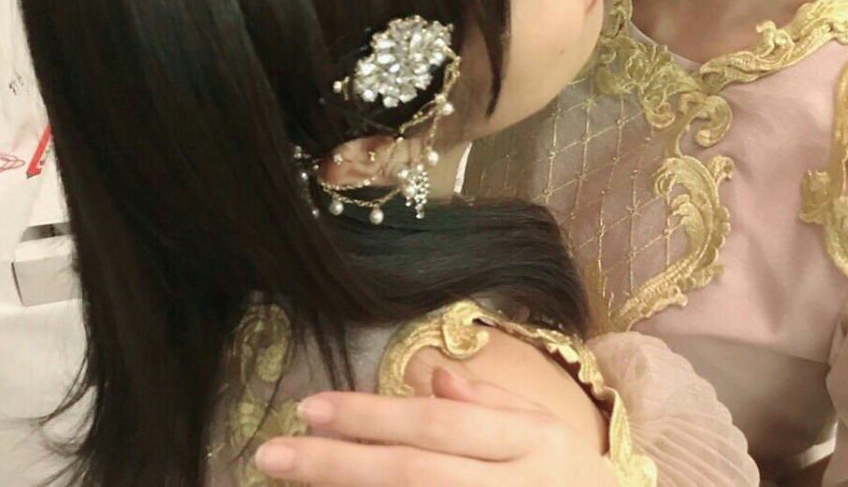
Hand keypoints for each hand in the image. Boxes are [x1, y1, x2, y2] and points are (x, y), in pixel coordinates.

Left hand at [253, 366, 620, 485]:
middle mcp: (516, 485)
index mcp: (530, 439)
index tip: (308, 408)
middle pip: (415, 472)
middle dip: (339, 462)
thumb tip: (428, 373)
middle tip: (271, 454)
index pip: (438, 422)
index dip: (371, 415)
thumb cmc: (576, 479)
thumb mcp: (545, 427)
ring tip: (293, 483)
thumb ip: (488, 400)